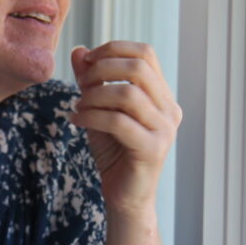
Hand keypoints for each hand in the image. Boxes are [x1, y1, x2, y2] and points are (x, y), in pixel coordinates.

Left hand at [69, 42, 181, 217]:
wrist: (123, 196)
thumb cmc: (113, 151)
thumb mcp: (98, 108)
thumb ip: (91, 81)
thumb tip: (79, 50)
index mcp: (161, 95)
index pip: (146, 53)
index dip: (114, 49)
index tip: (87, 59)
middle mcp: (169, 109)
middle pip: (140, 68)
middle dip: (102, 69)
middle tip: (81, 83)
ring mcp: (165, 130)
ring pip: (129, 95)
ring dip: (95, 96)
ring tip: (79, 106)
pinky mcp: (153, 149)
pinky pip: (119, 122)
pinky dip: (92, 116)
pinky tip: (76, 120)